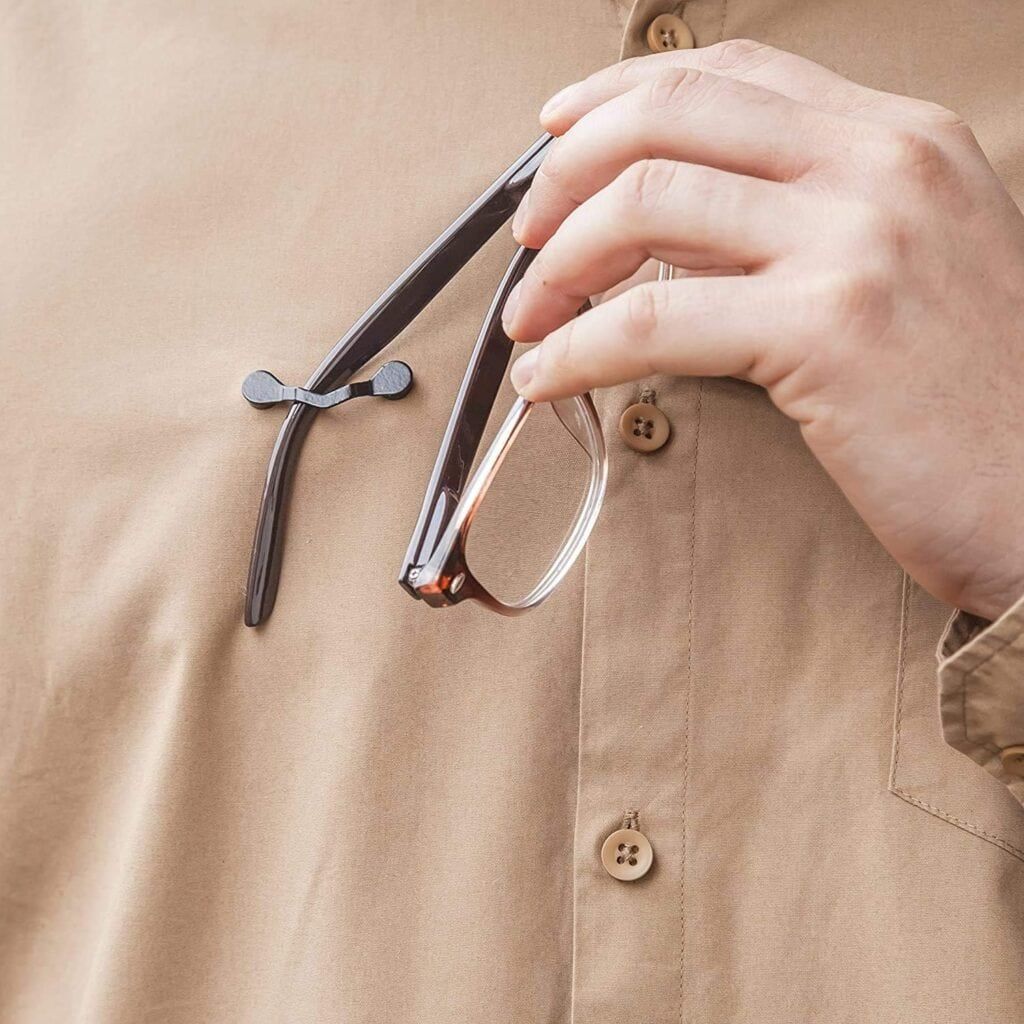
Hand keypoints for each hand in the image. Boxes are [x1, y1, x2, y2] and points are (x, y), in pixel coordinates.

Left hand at [502, 39, 1023, 620]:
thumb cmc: (968, 402)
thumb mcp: (906, 267)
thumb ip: (802, 224)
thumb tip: (674, 234)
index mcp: (901, 139)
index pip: (728, 73)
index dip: (616, 98)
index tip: (554, 140)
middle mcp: (883, 165)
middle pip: (667, 116)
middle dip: (565, 177)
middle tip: (529, 243)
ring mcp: (859, 239)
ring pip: (644, 206)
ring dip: (557, 268)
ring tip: (531, 323)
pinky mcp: (829, 328)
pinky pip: (652, 321)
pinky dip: (576, 350)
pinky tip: (547, 379)